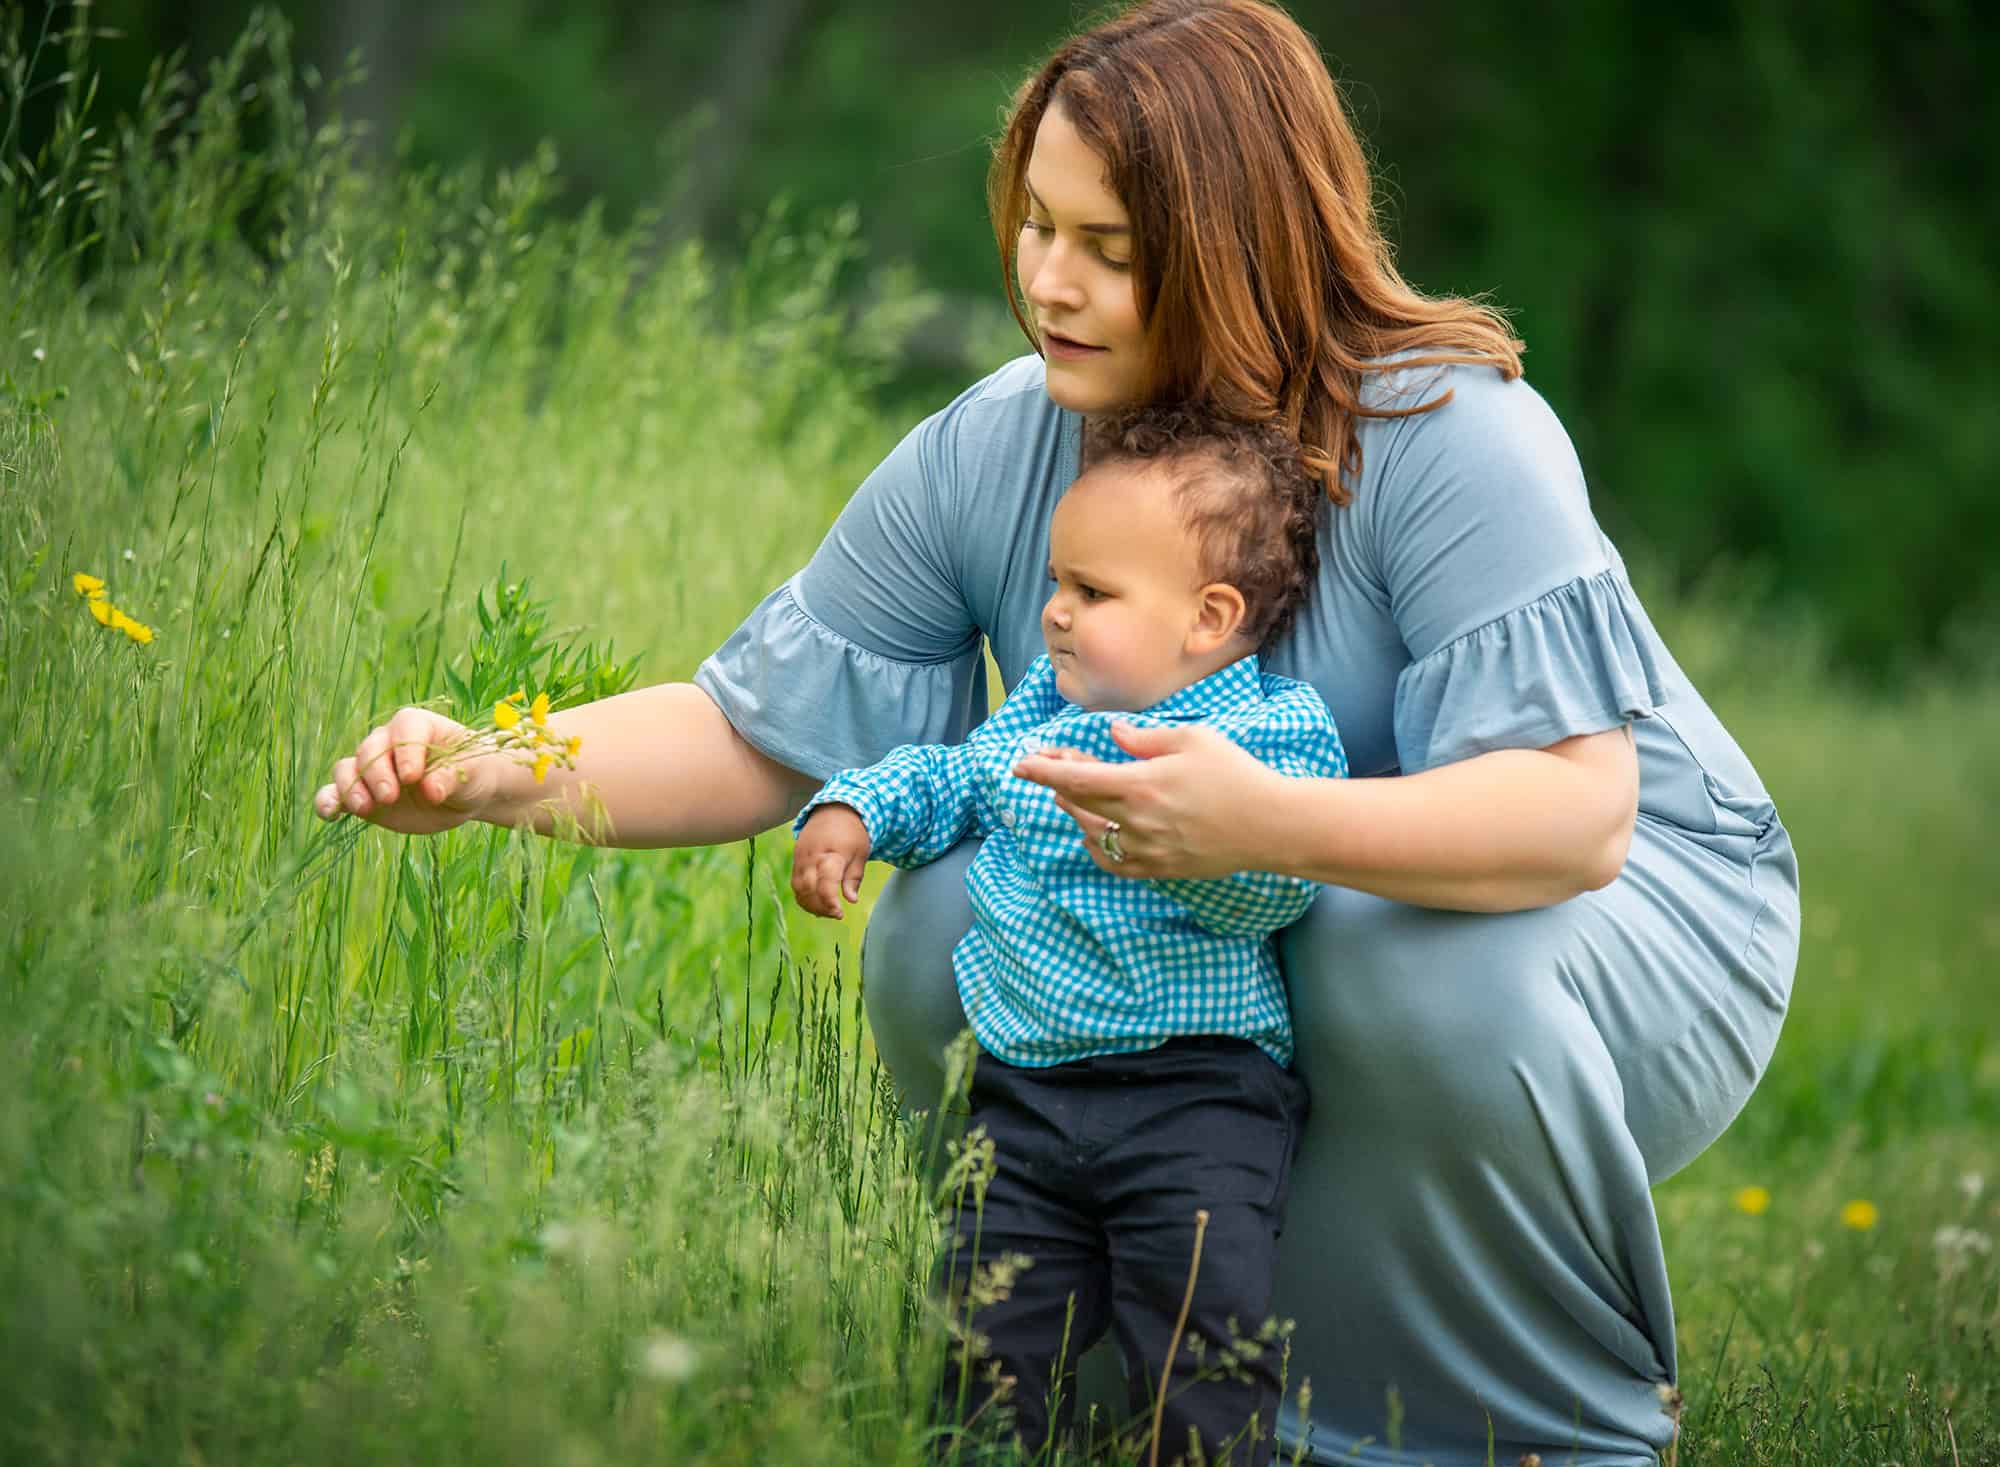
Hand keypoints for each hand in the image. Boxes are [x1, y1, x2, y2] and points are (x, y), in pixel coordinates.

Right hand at [312, 706, 497, 835]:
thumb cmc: (470, 773)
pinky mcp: (362, 794)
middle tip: (390, 796)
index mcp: (417, 726)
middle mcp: (388, 742)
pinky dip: (329, 801)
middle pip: (371, 750)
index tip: (413, 777)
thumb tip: (430, 790)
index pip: (405, 729)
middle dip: (377, 773)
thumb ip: (452, 777)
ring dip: (351, 787)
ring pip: (348, 768)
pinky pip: (336, 793)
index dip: (406, 751)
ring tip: (365, 808)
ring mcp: (372, 768)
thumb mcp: (471, 773)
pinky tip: (330, 813)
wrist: (463, 796)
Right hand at [790, 804, 871, 917]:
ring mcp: (801, 858)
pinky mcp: (796, 859)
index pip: (826, 883)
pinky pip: (795, 883)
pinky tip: (816, 903)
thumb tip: (851, 900)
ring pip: (799, 888)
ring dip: (811, 904)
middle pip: (809, 889)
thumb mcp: (861, 853)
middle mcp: (813, 856)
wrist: (834, 810)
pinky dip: (804, 896)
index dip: (830, 902)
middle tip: (836, 914)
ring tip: (826, 911)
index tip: (840, 913)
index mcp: (832, 854)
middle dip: (821, 907)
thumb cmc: (852, 834)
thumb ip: (854, 878)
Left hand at [1011, 722, 1276, 877]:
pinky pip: (1113, 863)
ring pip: (1092, 833)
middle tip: (1055, 766)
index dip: (1043, 772)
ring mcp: (1147, 850)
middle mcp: (1138, 821)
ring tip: (1072, 794)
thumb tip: (1111, 735)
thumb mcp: (1193, 739)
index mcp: (1142, 784)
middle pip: (1079, 804)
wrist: (1270, 825)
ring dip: (1075, 812)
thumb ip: (1144, 738)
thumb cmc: (1236, 775)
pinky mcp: (1159, 869)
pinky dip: (1096, 847)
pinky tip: (1094, 834)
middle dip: (1058, 784)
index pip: (1076, 780)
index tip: (1020, 763)